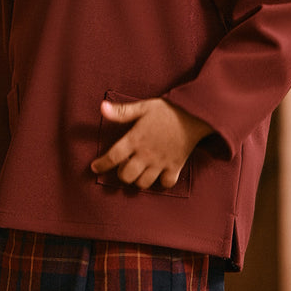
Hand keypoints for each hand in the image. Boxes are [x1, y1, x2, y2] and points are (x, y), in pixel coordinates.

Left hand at [90, 97, 212, 189]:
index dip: (101, 165)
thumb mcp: (144, 106)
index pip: (113, 157)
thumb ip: (122, 111)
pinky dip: (161, 182)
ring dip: (138, 180)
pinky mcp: (175, 166)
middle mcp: (146, 154)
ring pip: (143, 183)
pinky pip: (165, 183)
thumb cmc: (168, 109)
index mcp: (135, 139)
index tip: (95, 167)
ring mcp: (161, 162)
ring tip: (139, 172)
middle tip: (124, 167)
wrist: (195, 114)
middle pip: (126, 176)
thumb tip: (102, 108)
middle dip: (121, 174)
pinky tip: (158, 175)